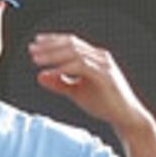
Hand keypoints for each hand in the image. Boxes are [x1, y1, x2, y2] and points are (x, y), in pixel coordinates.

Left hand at [28, 32, 148, 128]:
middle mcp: (99, 57)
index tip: (36, 42)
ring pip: (74, 53)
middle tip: (31, 49)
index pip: (72, 42)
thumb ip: (59, 83)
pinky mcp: (104, 76)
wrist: (125, 116)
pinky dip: (63, 69)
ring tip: (35, 59)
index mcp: (94, 57)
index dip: (53, 40)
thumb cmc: (102, 103)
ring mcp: (103, 65)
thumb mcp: (76, 92)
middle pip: (71, 44)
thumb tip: (39, 76)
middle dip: (49, 46)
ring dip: (53, 55)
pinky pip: (80, 67)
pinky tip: (49, 73)